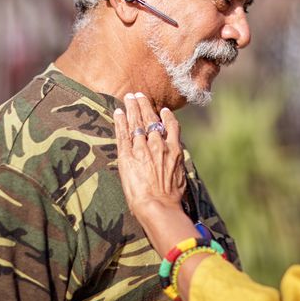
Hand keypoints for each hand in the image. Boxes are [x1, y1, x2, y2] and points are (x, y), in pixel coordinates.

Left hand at [113, 93, 196, 254]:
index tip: (163, 110)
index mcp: (174, 149)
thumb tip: (175, 164)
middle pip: (151, 120)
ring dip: (132, 108)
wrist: (159, 205)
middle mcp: (159, 144)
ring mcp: (143, 148)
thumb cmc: (172, 198)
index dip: (166, 116)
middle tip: (139, 95)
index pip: (171, 126)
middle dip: (145, 106)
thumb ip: (176, 164)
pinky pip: (123, 134)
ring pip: (136, 123)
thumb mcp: (181, 177)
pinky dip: (120, 122)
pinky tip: (118, 112)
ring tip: (128, 97)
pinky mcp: (127, 155)